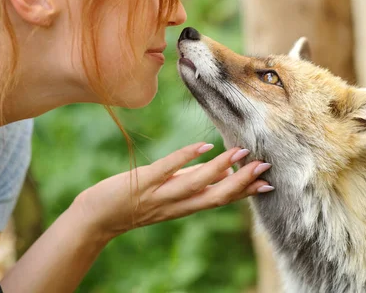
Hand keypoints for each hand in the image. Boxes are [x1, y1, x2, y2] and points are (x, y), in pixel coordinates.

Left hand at [71, 142, 272, 240]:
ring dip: (219, 169)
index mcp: (184, 207)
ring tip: (240, 153)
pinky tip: (202, 147)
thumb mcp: (168, 196)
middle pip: (214, 196)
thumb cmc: (133, 203)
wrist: (96, 218)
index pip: (220, 200)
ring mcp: (159, 194)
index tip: (268, 184)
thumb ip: (192, 183)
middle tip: (264, 167)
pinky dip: (185, 158)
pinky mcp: (142, 182)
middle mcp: (175, 205)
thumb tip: (221, 170)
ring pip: (195, 184)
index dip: (245, 193)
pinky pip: (166, 170)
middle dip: (241, 183)